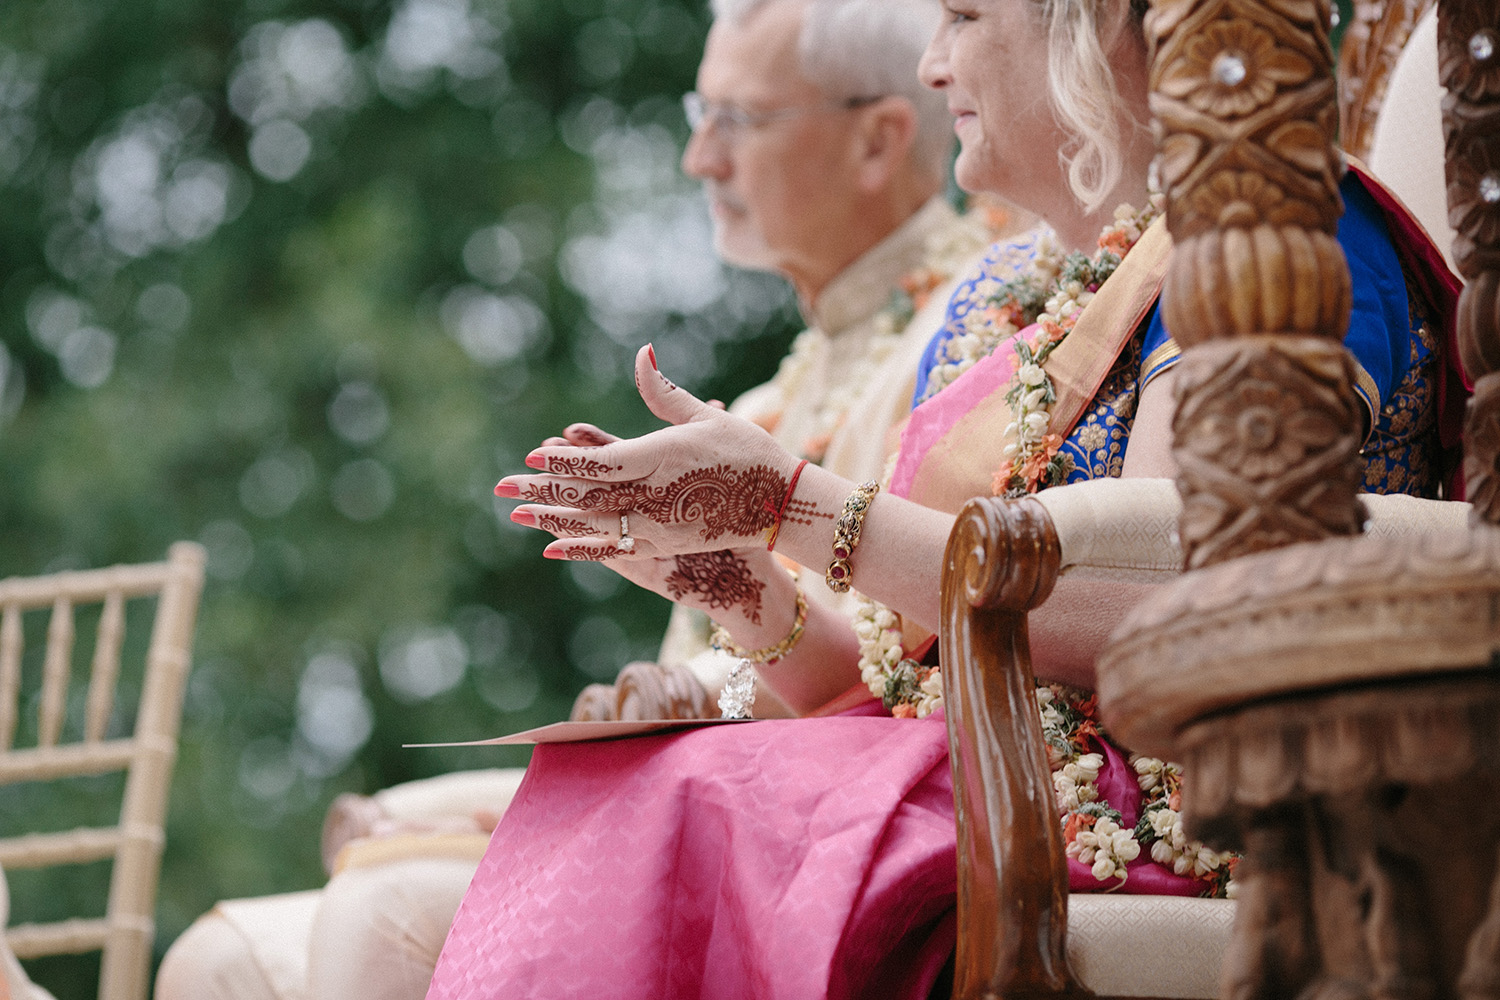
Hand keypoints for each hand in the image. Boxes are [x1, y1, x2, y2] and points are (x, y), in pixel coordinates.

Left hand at [497, 346, 802, 560]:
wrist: (784, 505)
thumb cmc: (749, 452)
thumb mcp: (707, 416)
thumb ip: (665, 392)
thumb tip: (641, 353)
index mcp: (663, 456)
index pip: (600, 461)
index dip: (563, 461)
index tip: (531, 456)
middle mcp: (656, 494)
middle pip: (587, 494)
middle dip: (540, 490)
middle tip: (499, 487)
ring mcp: (659, 525)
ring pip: (593, 522)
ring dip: (551, 517)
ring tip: (514, 513)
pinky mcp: (666, 545)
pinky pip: (614, 548)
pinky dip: (581, 547)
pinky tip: (551, 545)